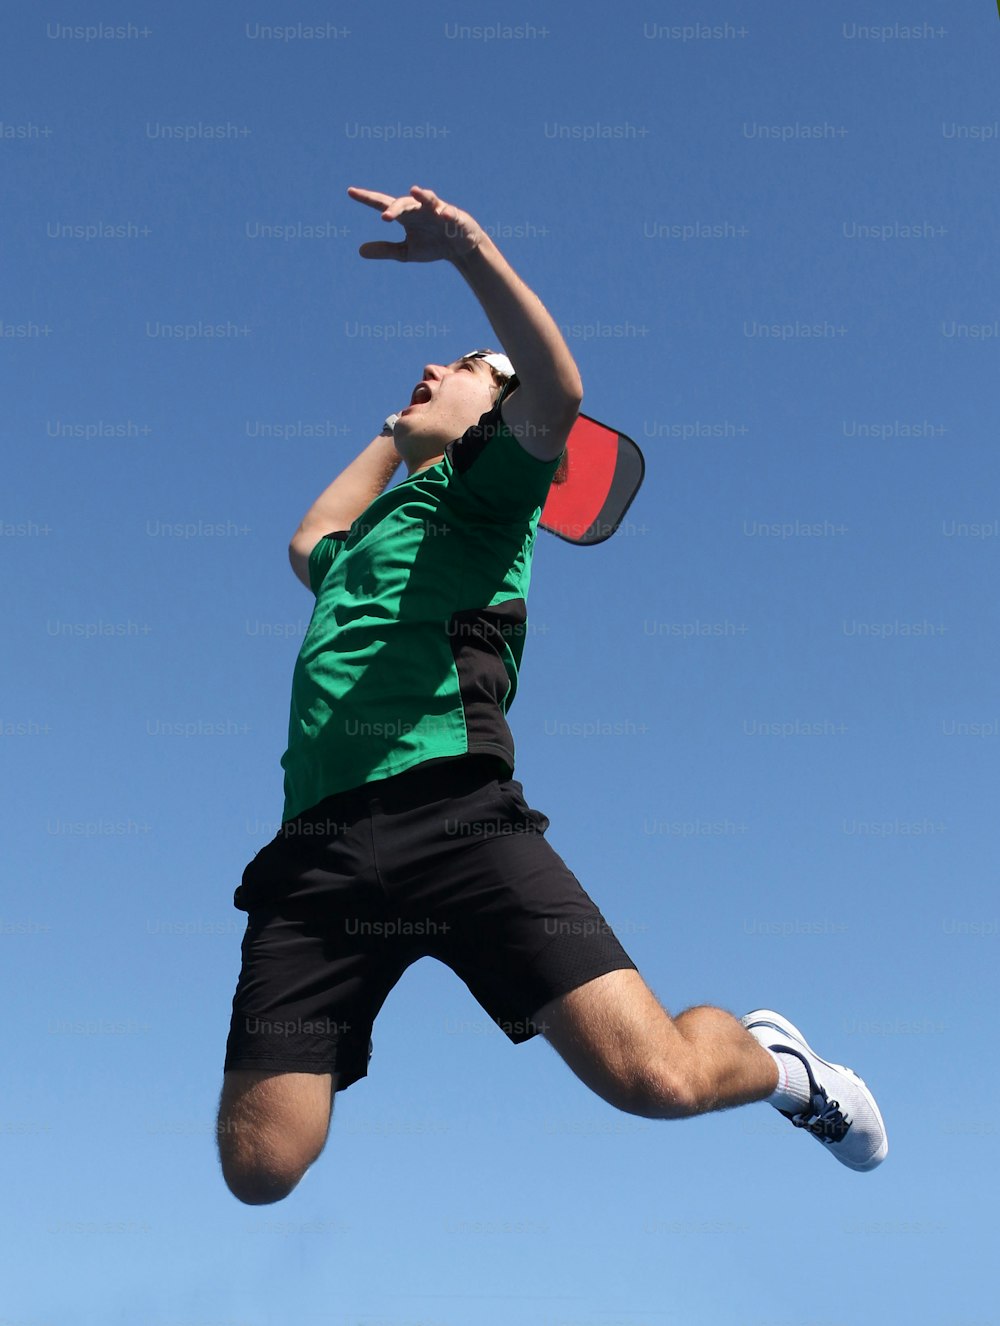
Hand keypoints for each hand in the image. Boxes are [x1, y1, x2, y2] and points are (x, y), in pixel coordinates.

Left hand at [347, 185, 484, 262]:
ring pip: (427, 198)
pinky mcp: (454, 216)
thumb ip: (385, 250)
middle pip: (403, 203)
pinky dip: (447, 213)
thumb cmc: (432, 246)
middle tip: (385, 217)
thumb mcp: (406, 252)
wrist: (459, 249)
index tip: (350, 192)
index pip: (384, 204)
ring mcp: (437, 210)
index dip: (367, 198)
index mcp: (406, 216)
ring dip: (421, 195)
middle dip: (395, 208)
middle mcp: (419, 208)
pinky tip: (443, 216)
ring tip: (414, 191)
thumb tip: (359, 250)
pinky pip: (450, 213)